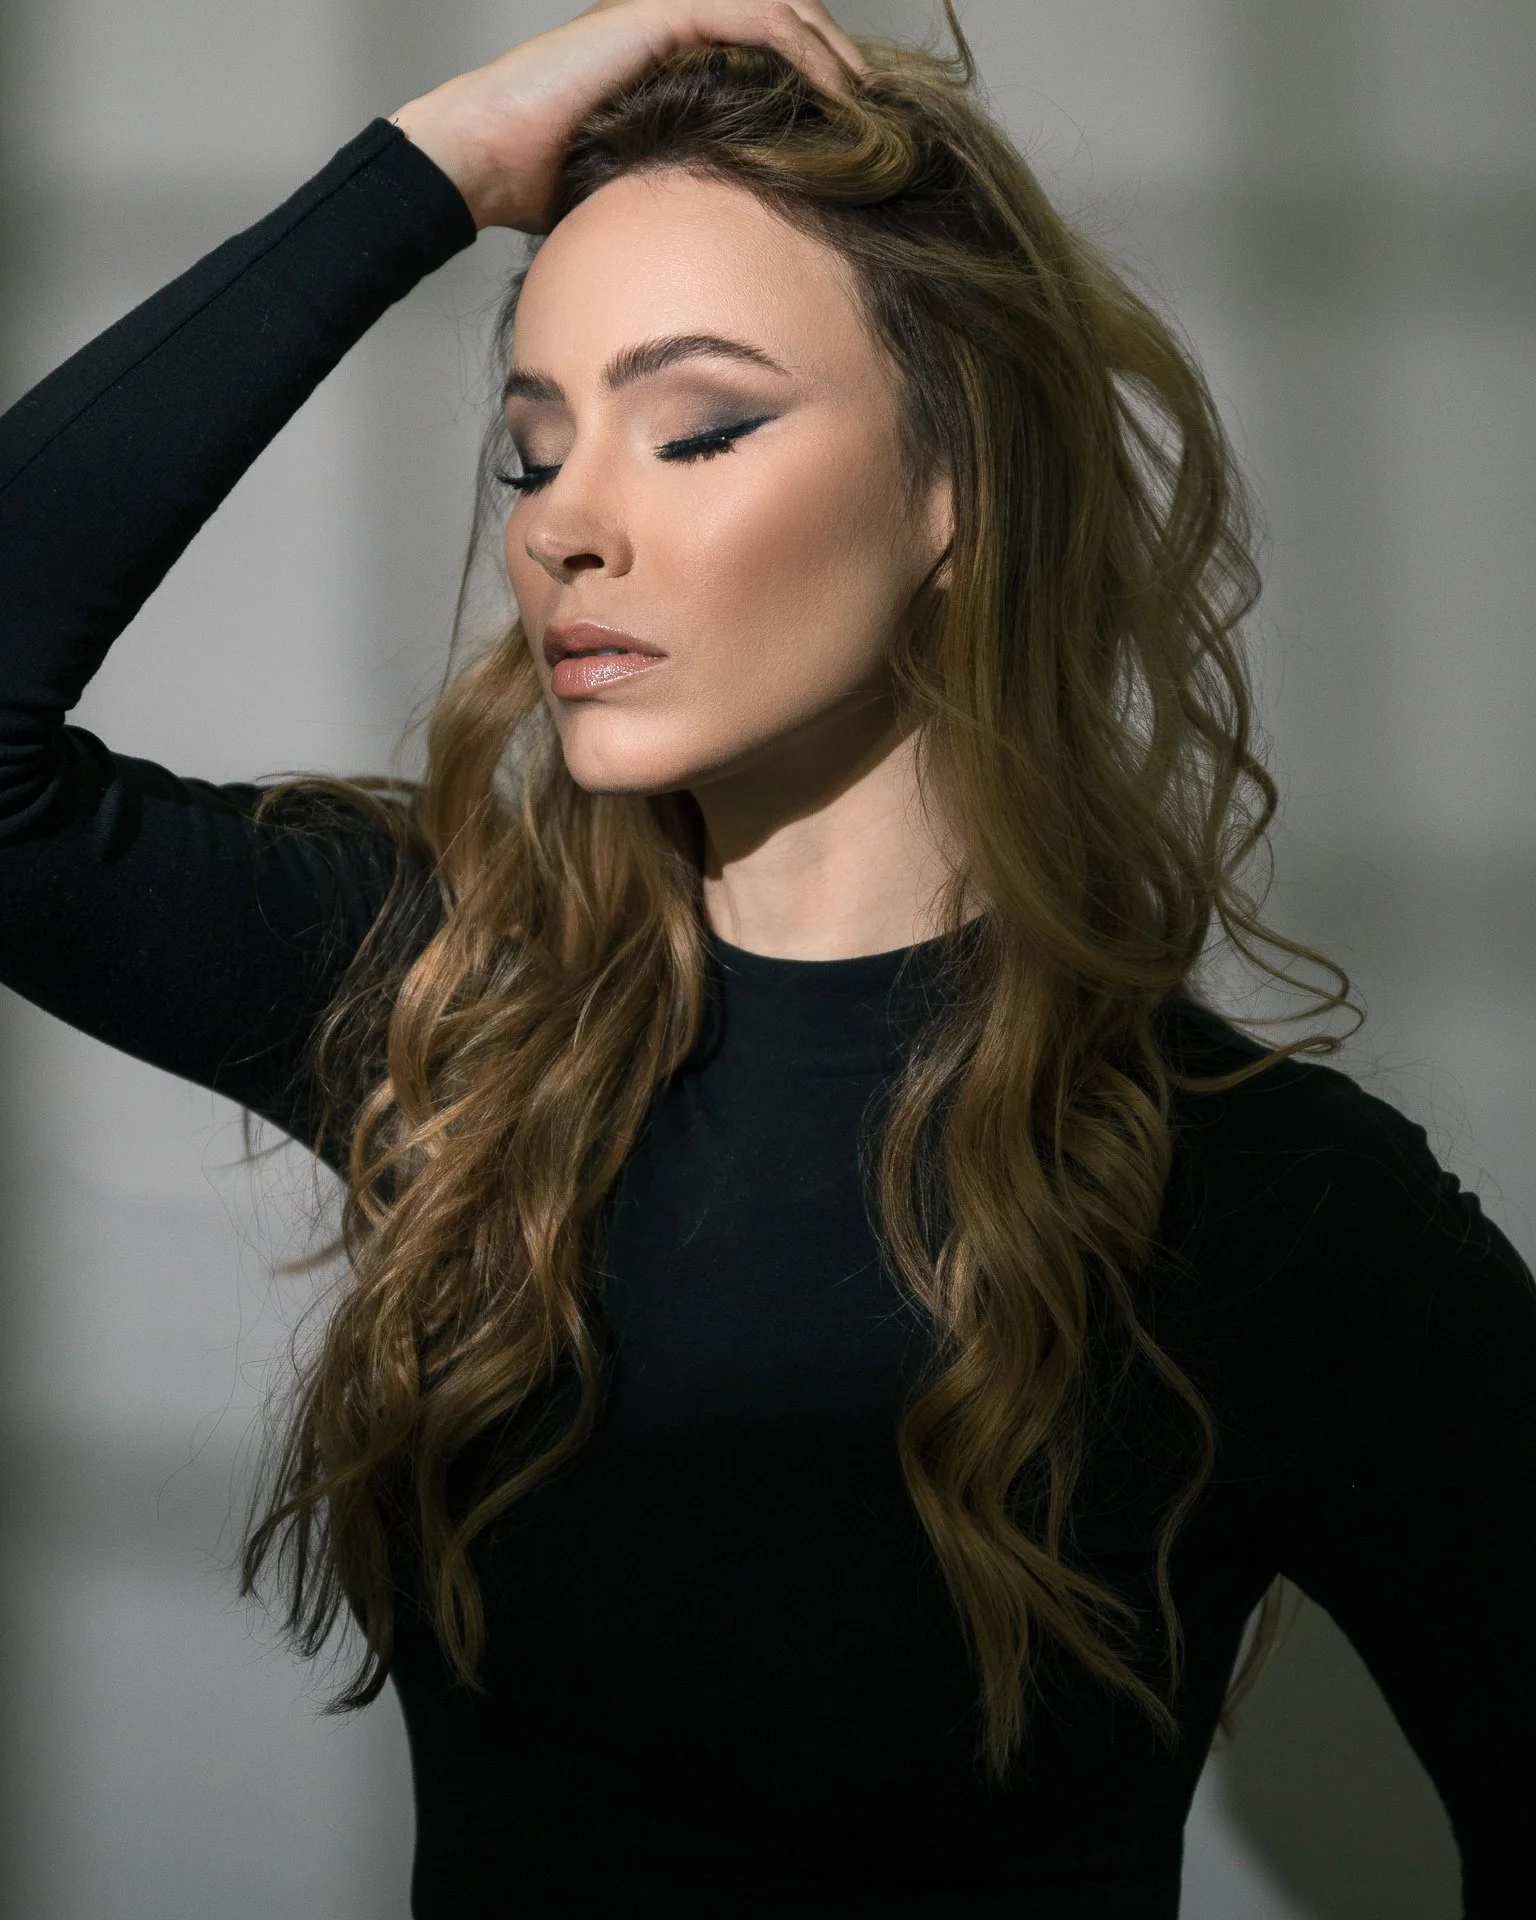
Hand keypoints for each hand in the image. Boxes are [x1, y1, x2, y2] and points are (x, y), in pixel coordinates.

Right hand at [388, 0, 867, 233]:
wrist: (482, 161)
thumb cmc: (540, 187)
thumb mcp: (636, 192)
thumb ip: (680, 196)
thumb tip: (723, 258)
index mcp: (668, 59)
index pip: (761, 47)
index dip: (812, 77)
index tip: (853, 128)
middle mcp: (671, 25)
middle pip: (782, 19)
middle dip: (835, 58)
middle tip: (879, 109)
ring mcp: (665, 13)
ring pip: (779, 8)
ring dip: (831, 49)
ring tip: (869, 98)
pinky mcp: (658, 16)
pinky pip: (754, 17)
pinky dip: (802, 48)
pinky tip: (835, 90)